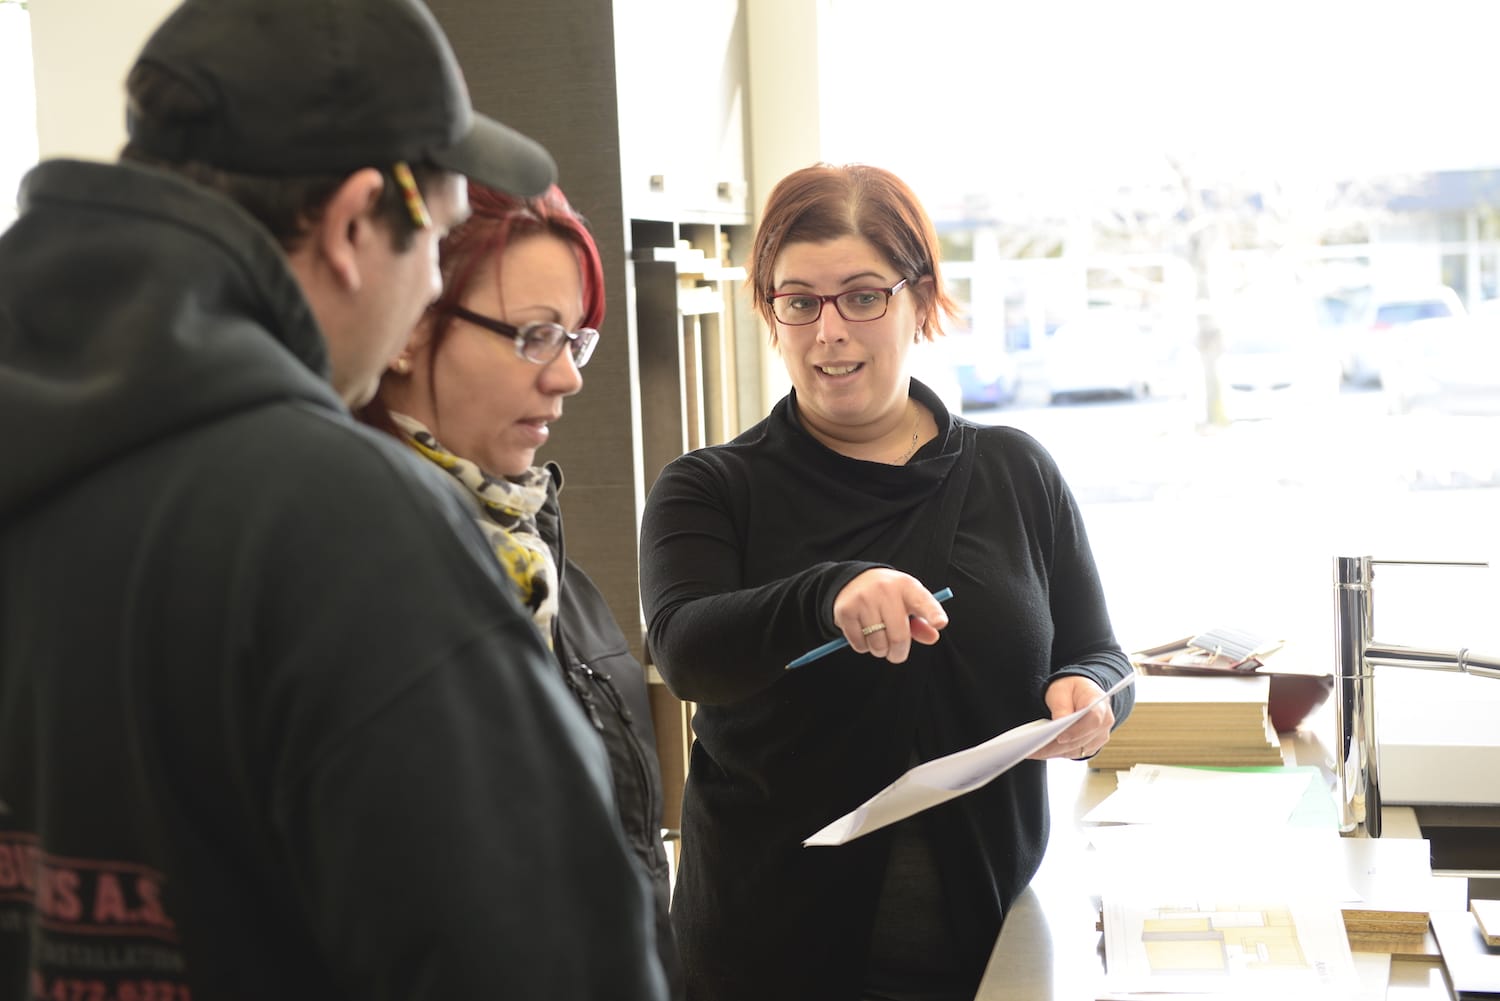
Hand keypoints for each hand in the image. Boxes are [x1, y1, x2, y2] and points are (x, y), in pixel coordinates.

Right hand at [831, 569, 948, 664]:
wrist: (853, 580)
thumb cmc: (889, 597)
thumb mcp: (908, 603)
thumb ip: (921, 622)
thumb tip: (933, 637)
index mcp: (907, 586)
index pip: (923, 602)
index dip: (933, 613)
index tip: (940, 622)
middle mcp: (885, 590)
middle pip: (899, 636)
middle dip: (898, 654)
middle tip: (896, 655)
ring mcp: (864, 599)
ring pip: (877, 645)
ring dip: (879, 650)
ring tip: (878, 639)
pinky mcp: (846, 610)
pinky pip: (859, 645)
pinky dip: (863, 647)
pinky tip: (863, 633)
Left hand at [1028, 675, 1115, 759]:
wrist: (1081, 694)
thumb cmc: (1072, 689)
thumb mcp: (1062, 690)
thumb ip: (1061, 706)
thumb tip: (1058, 722)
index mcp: (1100, 704)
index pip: (1094, 720)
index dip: (1078, 730)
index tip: (1060, 737)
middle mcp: (1104, 723)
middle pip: (1082, 740)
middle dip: (1057, 746)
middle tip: (1034, 748)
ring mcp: (1099, 737)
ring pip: (1076, 750)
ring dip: (1053, 752)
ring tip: (1031, 751)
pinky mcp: (1090, 746)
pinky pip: (1073, 753)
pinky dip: (1056, 753)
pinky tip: (1039, 752)